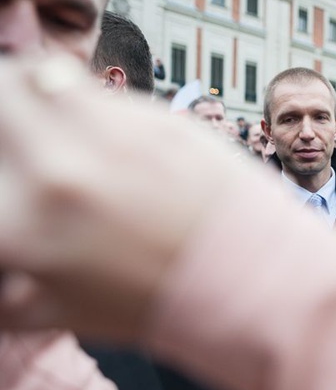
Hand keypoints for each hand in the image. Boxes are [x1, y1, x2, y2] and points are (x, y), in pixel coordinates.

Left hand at [0, 55, 244, 340]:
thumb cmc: (223, 204)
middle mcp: (42, 196)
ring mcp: (26, 258)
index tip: (35, 104)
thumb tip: (42, 81)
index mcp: (78, 140)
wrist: (255, 284)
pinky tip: (62, 255)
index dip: (21, 92)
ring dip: (12, 199)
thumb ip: (92, 102)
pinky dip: (18, 262)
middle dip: (15, 142)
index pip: (2, 84)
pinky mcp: (25, 308)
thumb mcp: (167, 130)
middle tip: (54, 157)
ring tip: (59, 207)